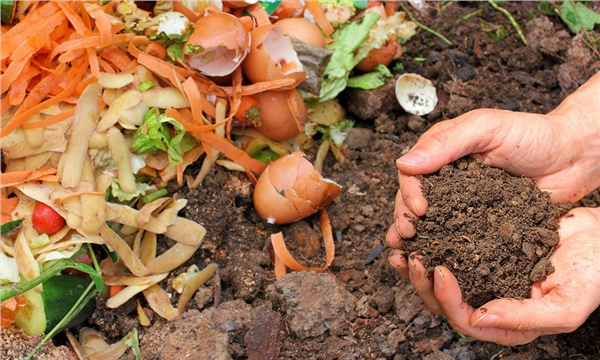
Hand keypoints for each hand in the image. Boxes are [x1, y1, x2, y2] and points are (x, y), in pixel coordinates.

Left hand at [388, 207, 599, 345]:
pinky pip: (449, 249)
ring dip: (418, 264)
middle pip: (444, 302)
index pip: (465, 321)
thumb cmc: (592, 273)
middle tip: (412, 257)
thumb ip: (526, 318)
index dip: (447, 300)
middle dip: (422, 282)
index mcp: (507, 323)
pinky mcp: (480, 250)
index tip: (439, 270)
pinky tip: (419, 229)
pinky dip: (431, 241)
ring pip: (440, 278)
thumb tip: (479, 318)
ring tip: (403, 245)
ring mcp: (483, 275)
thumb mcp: (567, 304)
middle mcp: (490, 301)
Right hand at [389, 72, 599, 240]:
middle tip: (408, 235)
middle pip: (413, 200)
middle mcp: (447, 178)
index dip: (408, 192)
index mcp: (442, 152)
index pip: (411, 173)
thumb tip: (404, 163)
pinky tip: (435, 261)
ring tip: (409, 253)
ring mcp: (462, 202)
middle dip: (405, 218)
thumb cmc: (533, 135)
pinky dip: (443, 249)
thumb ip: (446, 142)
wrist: (574, 158)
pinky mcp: (479, 223)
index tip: (419, 209)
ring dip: (417, 237)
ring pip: (430, 221)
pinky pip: (457, 236)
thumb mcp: (487, 128)